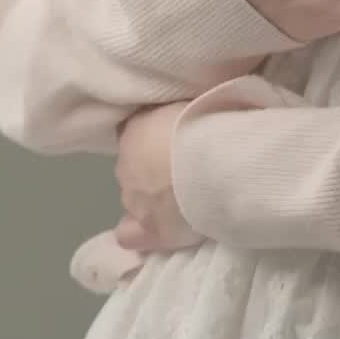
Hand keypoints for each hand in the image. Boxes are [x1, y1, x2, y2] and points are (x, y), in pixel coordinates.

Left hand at [115, 103, 200, 255]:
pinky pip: (130, 236)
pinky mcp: (149, 228)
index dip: (153, 139)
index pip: (133, 132)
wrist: (214, 160)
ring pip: (135, 199)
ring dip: (153, 197)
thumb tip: (181, 118)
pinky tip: (155, 230)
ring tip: (184, 197)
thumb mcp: (190, 102)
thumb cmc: (208, 123)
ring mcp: (134, 199)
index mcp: (135, 129)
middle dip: (154, 170)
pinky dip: (138, 234)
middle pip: (134, 168)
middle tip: (185, 168)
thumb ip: (175, 113)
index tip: (173, 141)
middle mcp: (126, 164)